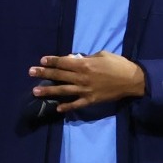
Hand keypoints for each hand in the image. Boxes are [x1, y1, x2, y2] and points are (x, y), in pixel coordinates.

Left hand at [29, 52, 145, 113]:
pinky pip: (76, 104)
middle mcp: (82, 77)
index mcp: (85, 64)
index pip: (64, 62)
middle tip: (30, 73)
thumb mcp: (101, 55)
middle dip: (44, 73)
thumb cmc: (117, 64)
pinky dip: (67, 106)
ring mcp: (86, 90)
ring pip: (63, 90)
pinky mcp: (91, 100)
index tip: (41, 61)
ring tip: (36, 91)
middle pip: (59, 75)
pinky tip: (57, 107)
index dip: (52, 61)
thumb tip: (72, 59)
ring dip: (49, 90)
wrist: (131, 80)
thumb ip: (86, 57)